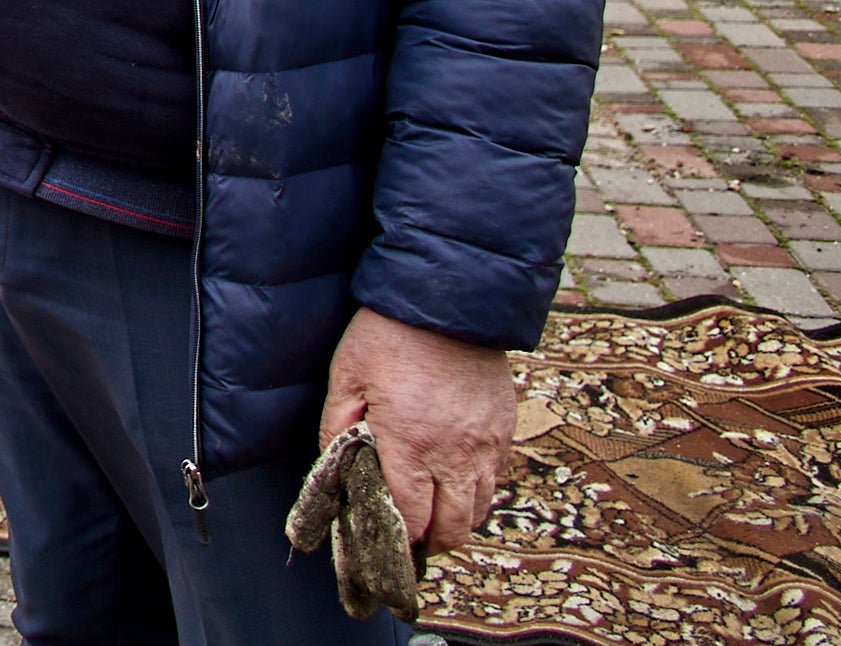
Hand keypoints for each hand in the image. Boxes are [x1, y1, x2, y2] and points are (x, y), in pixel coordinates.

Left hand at [319, 306, 515, 553]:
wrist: (447, 298)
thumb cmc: (388, 335)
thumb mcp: (346, 376)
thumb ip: (339, 428)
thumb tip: (335, 466)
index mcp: (411, 444)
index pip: (410, 517)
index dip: (396, 537)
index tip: (383, 541)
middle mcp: (455, 453)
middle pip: (452, 528)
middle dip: (430, 542)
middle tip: (411, 540)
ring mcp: (486, 444)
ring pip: (480, 509)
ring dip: (457, 521)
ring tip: (435, 517)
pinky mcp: (504, 429)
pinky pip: (496, 479)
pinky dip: (477, 491)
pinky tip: (456, 482)